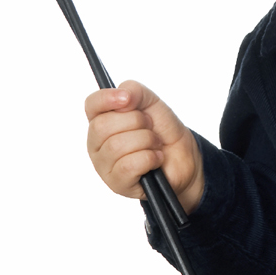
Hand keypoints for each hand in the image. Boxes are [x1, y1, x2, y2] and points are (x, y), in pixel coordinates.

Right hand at [84, 82, 203, 212]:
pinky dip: (150, 158)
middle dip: (137, 122)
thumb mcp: (153, 103)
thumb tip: (123, 95)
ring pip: (117, 146)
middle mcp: (97, 143)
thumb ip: (136, 91)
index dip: (106, 99)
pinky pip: (129, 165)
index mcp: (102, 120)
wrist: (184, 157)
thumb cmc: (163, 131)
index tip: (127, 99)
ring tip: (155, 145)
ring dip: (147, 141)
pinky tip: (155, 159)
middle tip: (150, 127)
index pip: (91, 105)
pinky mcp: (117, 183)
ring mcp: (104, 165)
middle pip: (103, 126)